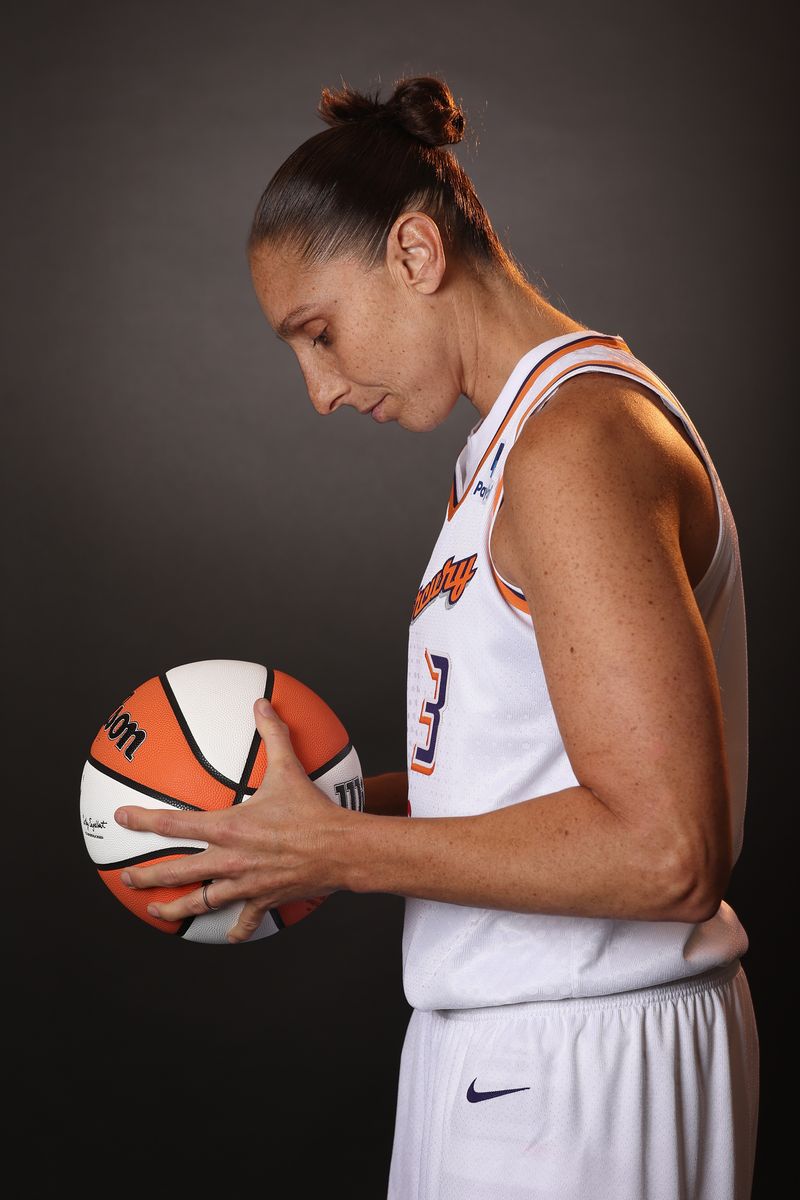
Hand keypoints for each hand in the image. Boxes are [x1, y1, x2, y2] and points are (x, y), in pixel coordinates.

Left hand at [114, 698, 351, 941]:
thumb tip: (262, 702)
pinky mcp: (264, 899)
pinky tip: (230, 936)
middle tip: (125, 878)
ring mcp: (244, 884)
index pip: (174, 825)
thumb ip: (272, 735)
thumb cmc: (313, 810)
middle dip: (145, 877)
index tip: (121, 818)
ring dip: (175, 910)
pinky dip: (237, 928)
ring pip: (201, 903)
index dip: (143, 821)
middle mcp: (229, 860)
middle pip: (176, 873)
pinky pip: (245, 920)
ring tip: (156, 913)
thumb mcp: (289, 768)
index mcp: (228, 828)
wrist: (341, 850)